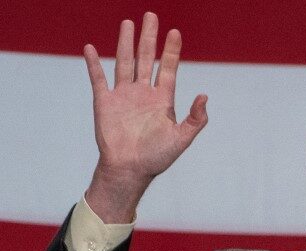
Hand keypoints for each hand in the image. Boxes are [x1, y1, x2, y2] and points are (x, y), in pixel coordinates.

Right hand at [84, 12, 207, 222]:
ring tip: (128, 23)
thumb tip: (205, 96)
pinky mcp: (105, 103)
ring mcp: (124, 96)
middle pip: (147, 59)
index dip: (172, 51)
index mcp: (162, 100)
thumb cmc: (157, 158)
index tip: (175, 32)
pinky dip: (94, 64)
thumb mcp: (182, 139)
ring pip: (125, 62)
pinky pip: (98, 79)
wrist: (130, 170)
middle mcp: (143, 94)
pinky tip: (91, 48)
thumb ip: (196, 119)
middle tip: (151, 16)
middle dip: (149, 38)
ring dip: (126, 43)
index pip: (169, 69)